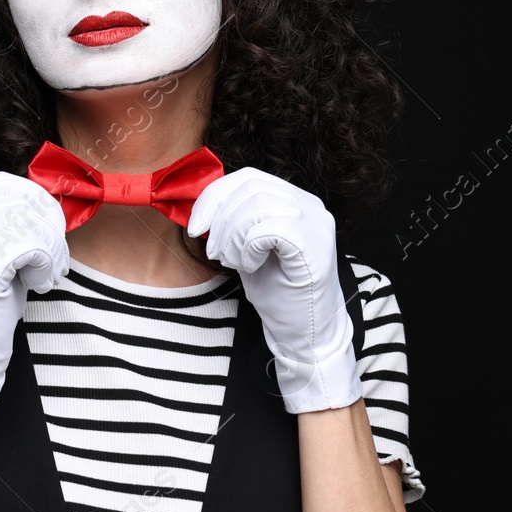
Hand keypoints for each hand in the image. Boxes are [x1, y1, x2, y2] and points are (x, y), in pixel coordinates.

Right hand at [0, 171, 69, 443]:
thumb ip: (12, 225)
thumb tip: (49, 201)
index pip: (6, 184)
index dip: (37, 203)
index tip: (47, 232)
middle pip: (24, 202)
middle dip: (50, 231)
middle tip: (52, 262)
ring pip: (32, 224)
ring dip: (51, 251)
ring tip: (42, 275)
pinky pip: (33, 249)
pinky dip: (45, 267)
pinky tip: (36, 285)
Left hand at [187, 168, 361, 413]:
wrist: (304, 333)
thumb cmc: (279, 292)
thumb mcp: (250, 247)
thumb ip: (237, 221)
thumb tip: (205, 204)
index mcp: (296, 201)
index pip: (248, 178)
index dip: (215, 197)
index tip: (195, 226)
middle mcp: (310, 206)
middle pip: (251, 187)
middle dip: (219, 217)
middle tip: (214, 251)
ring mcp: (316, 224)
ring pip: (258, 205)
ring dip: (232, 235)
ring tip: (231, 260)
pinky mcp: (314, 246)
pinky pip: (269, 229)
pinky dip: (249, 247)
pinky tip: (250, 266)